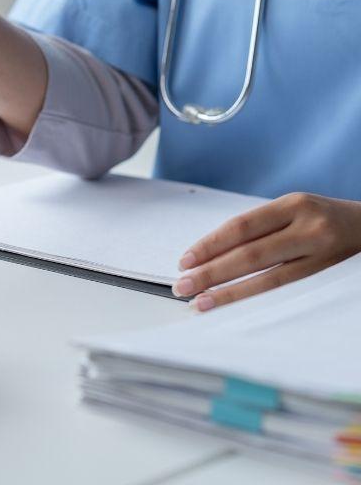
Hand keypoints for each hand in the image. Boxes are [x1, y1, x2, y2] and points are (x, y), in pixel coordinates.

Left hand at [173, 192, 360, 310]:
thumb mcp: (293, 211)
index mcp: (293, 205)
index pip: (242, 226)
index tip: (186, 260)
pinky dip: (253, 298)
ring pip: (267, 277)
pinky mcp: (327, 276)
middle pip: (250, 253)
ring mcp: (321, 254)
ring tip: (199, 301)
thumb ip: (259, 228)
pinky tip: (232, 305)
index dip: (211, 244)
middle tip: (182, 284)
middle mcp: (307, 227)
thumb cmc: (321, 218)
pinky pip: (285, 290)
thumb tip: (211, 253)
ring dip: (228, 292)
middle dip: (212, 271)